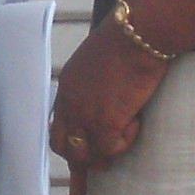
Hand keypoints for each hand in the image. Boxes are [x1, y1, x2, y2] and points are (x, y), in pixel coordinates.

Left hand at [49, 19, 165, 170]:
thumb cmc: (126, 40)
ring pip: (84, 155)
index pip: (57, 124)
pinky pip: (110, 148)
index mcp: (67, 87)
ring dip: (104, 154)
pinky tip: (136, 123)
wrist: (137, 34)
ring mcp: (85, 114)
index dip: (69, 140)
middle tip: (102, 160)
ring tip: (121, 143)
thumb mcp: (97, 61)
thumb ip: (94, 81)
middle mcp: (70, 103)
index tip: (80, 152)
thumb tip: (106, 93)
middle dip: (80, 159)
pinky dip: (124, 143)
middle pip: (61, 146)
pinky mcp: (105, 121)